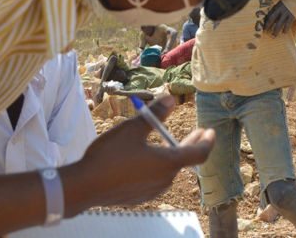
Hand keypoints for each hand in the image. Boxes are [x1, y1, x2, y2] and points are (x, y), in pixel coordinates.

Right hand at [74, 95, 213, 206]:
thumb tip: (171, 98)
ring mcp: (153, 190)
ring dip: (172, 155)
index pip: (199, 153)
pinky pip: (155, 178)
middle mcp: (165, 179)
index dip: (207, 141)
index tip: (210, 131)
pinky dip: (158, 166)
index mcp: (168, 162)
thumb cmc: (110, 155)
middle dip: (192, 144)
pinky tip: (146, 158)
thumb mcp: (133, 128)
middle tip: (198, 132)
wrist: (84, 187)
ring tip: (167, 142)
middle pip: (185, 160)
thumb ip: (156, 114)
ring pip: (169, 170)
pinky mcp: (140, 196)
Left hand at [263, 1, 293, 36]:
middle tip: (265, 32)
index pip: (269, 14)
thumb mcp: (281, 4)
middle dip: (268, 25)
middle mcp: (280, 9)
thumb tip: (271, 19)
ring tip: (273, 36)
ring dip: (276, 30)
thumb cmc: (289, 3)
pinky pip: (288, 23)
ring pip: (279, 22)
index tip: (263, 26)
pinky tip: (283, 33)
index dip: (265, 21)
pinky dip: (285, 28)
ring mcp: (286, 12)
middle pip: (272, 18)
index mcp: (277, 6)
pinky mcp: (292, 15)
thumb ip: (277, 10)